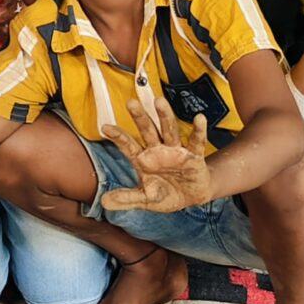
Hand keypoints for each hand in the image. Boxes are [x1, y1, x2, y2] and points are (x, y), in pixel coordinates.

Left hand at [97, 90, 216, 213]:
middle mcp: (158, 151)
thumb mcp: (145, 199)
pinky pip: (196, 142)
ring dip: (165, 116)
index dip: (118, 137)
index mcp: (143, 160)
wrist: (191, 199)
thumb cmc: (165, 194)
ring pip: (169, 130)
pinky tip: (199, 118)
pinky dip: (198, 131)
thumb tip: (104, 202)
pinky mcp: (194, 157)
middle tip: (131, 103)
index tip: (105, 127)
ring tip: (159, 102)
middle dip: (140, 117)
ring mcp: (176, 151)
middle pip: (147, 131)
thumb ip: (126, 198)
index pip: (128, 146)